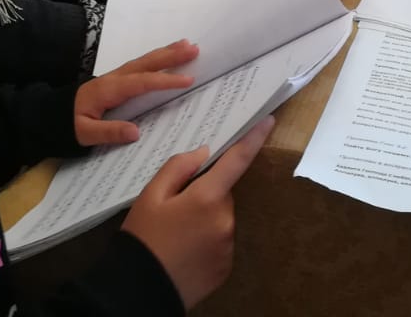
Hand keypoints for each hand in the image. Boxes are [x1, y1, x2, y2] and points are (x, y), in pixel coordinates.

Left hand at [74, 41, 198, 146]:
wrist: (50, 112)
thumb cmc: (67, 123)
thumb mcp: (84, 133)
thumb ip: (109, 132)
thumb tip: (136, 132)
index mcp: (110, 89)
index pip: (142, 82)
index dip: (165, 80)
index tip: (187, 79)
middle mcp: (115, 78)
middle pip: (146, 63)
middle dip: (171, 55)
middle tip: (194, 48)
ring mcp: (116, 76)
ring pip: (144, 60)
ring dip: (166, 52)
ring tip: (187, 45)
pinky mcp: (116, 79)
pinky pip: (141, 65)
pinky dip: (156, 58)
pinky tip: (166, 56)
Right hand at [121, 117, 275, 309]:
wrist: (142, 289)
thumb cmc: (143, 237)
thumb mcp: (151, 195)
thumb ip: (178, 167)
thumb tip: (204, 153)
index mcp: (207, 198)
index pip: (236, 161)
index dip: (253, 139)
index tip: (269, 121)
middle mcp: (225, 220)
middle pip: (221, 193)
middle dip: (205, 194)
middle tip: (176, 208)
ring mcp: (228, 245)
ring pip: (221, 217)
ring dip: (206, 218)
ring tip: (176, 234)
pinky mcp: (226, 266)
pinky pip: (220, 241)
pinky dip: (207, 240)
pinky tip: (185, 249)